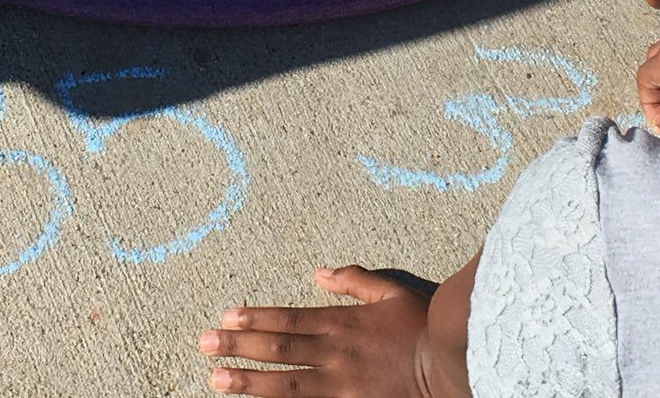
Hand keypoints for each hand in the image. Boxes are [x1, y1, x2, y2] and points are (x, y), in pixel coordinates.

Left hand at [198, 267, 434, 396]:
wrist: (455, 365)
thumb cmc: (425, 326)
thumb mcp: (391, 292)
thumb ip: (354, 281)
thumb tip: (320, 272)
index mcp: (344, 323)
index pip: (289, 320)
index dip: (255, 319)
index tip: (225, 317)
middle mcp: (337, 355)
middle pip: (280, 351)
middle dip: (239, 348)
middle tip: (204, 346)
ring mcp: (344, 388)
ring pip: (288, 386)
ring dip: (250, 383)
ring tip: (218, 379)